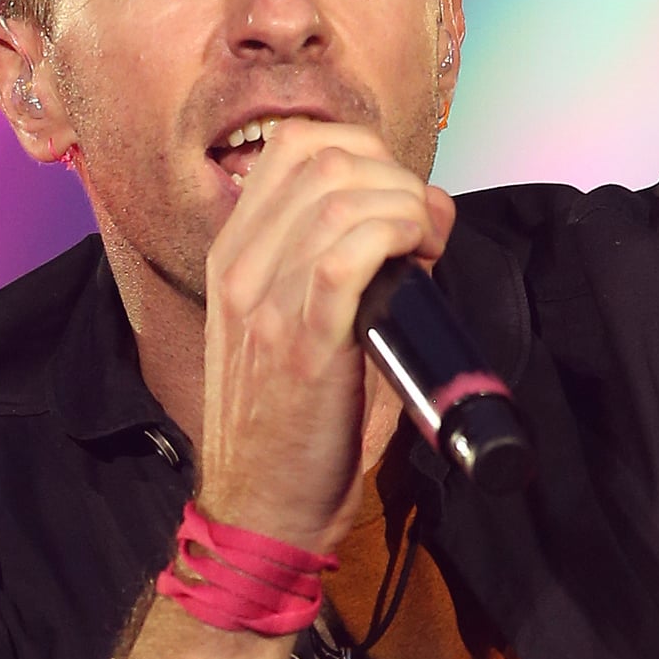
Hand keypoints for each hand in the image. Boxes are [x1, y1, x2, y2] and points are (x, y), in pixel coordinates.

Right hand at [200, 121, 452, 549]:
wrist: (260, 510)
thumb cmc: (292, 430)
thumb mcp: (293, 328)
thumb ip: (335, 270)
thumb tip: (412, 224)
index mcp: (233, 257)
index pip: (294, 147)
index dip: (366, 153)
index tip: (400, 198)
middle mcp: (240, 269)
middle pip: (323, 160)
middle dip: (395, 177)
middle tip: (424, 228)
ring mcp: (262, 304)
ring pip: (340, 198)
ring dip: (405, 208)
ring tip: (425, 247)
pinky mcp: (300, 344)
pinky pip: (344, 256)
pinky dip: (395, 238)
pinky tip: (416, 259)